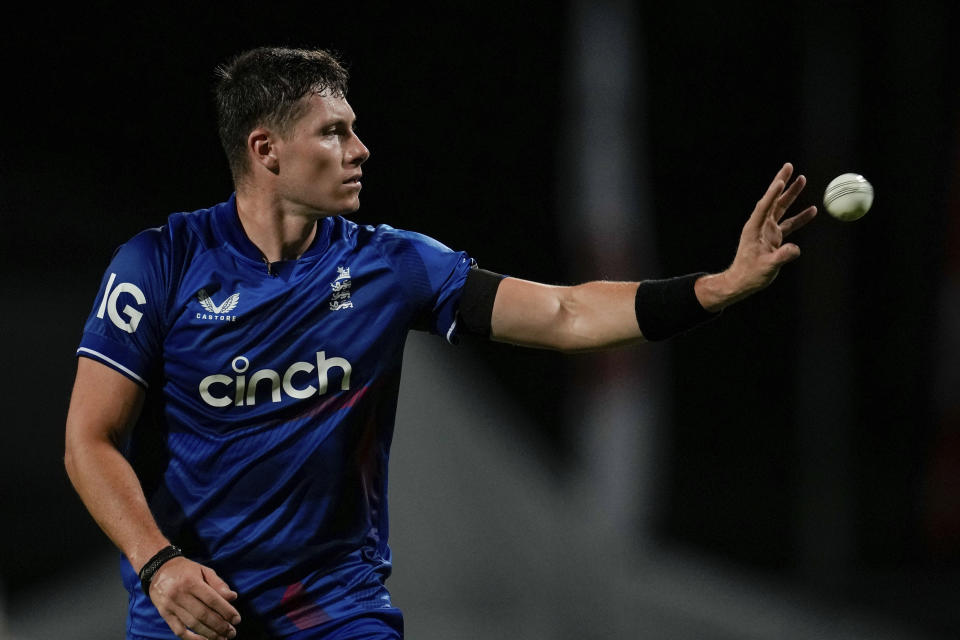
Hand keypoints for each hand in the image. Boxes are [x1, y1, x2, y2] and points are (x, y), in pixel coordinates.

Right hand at [148, 556, 240, 639]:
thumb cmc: (185, 570)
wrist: (157, 570)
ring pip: (192, 624)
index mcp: (191, 582)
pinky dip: (191, 638)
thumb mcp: (203, 570)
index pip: (212, 599)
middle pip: (203, 614)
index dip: (226, 611)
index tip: (237, 620)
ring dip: (209, 634)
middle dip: (219, 626)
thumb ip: (218, 583)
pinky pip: (178, 630)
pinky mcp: (165, 614)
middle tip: (231, 633)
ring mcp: (171, 606)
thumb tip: (233, 597)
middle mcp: (180, 595)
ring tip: (222, 638)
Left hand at [698, 162, 817, 310]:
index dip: (772, 194)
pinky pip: (789, 223)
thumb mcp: (767, 267)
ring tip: (802, 179)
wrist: (743, 281)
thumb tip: (795, 249)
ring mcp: (767, 230)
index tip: (780, 181)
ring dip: (791, 194)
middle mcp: (760, 225)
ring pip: (781, 208)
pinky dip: (800, 217)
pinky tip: (812, 209)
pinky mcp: (773, 236)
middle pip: (772, 200)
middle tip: (789, 166)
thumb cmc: (751, 274)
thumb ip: (781, 257)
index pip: (764, 207)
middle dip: (781, 183)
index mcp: (754, 229)